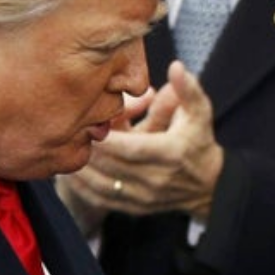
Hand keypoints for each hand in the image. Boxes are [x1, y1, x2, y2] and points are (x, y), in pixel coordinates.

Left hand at [57, 61, 223, 223]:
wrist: (209, 186)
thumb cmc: (199, 142)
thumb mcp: (200, 113)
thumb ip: (187, 89)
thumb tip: (176, 66)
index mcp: (170, 153)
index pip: (133, 148)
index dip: (109, 139)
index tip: (90, 124)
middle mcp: (157, 179)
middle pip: (113, 166)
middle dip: (90, 149)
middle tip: (71, 132)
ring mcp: (145, 197)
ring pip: (102, 185)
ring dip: (81, 169)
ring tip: (65, 150)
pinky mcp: (135, 208)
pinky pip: (102, 200)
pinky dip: (83, 188)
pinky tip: (70, 173)